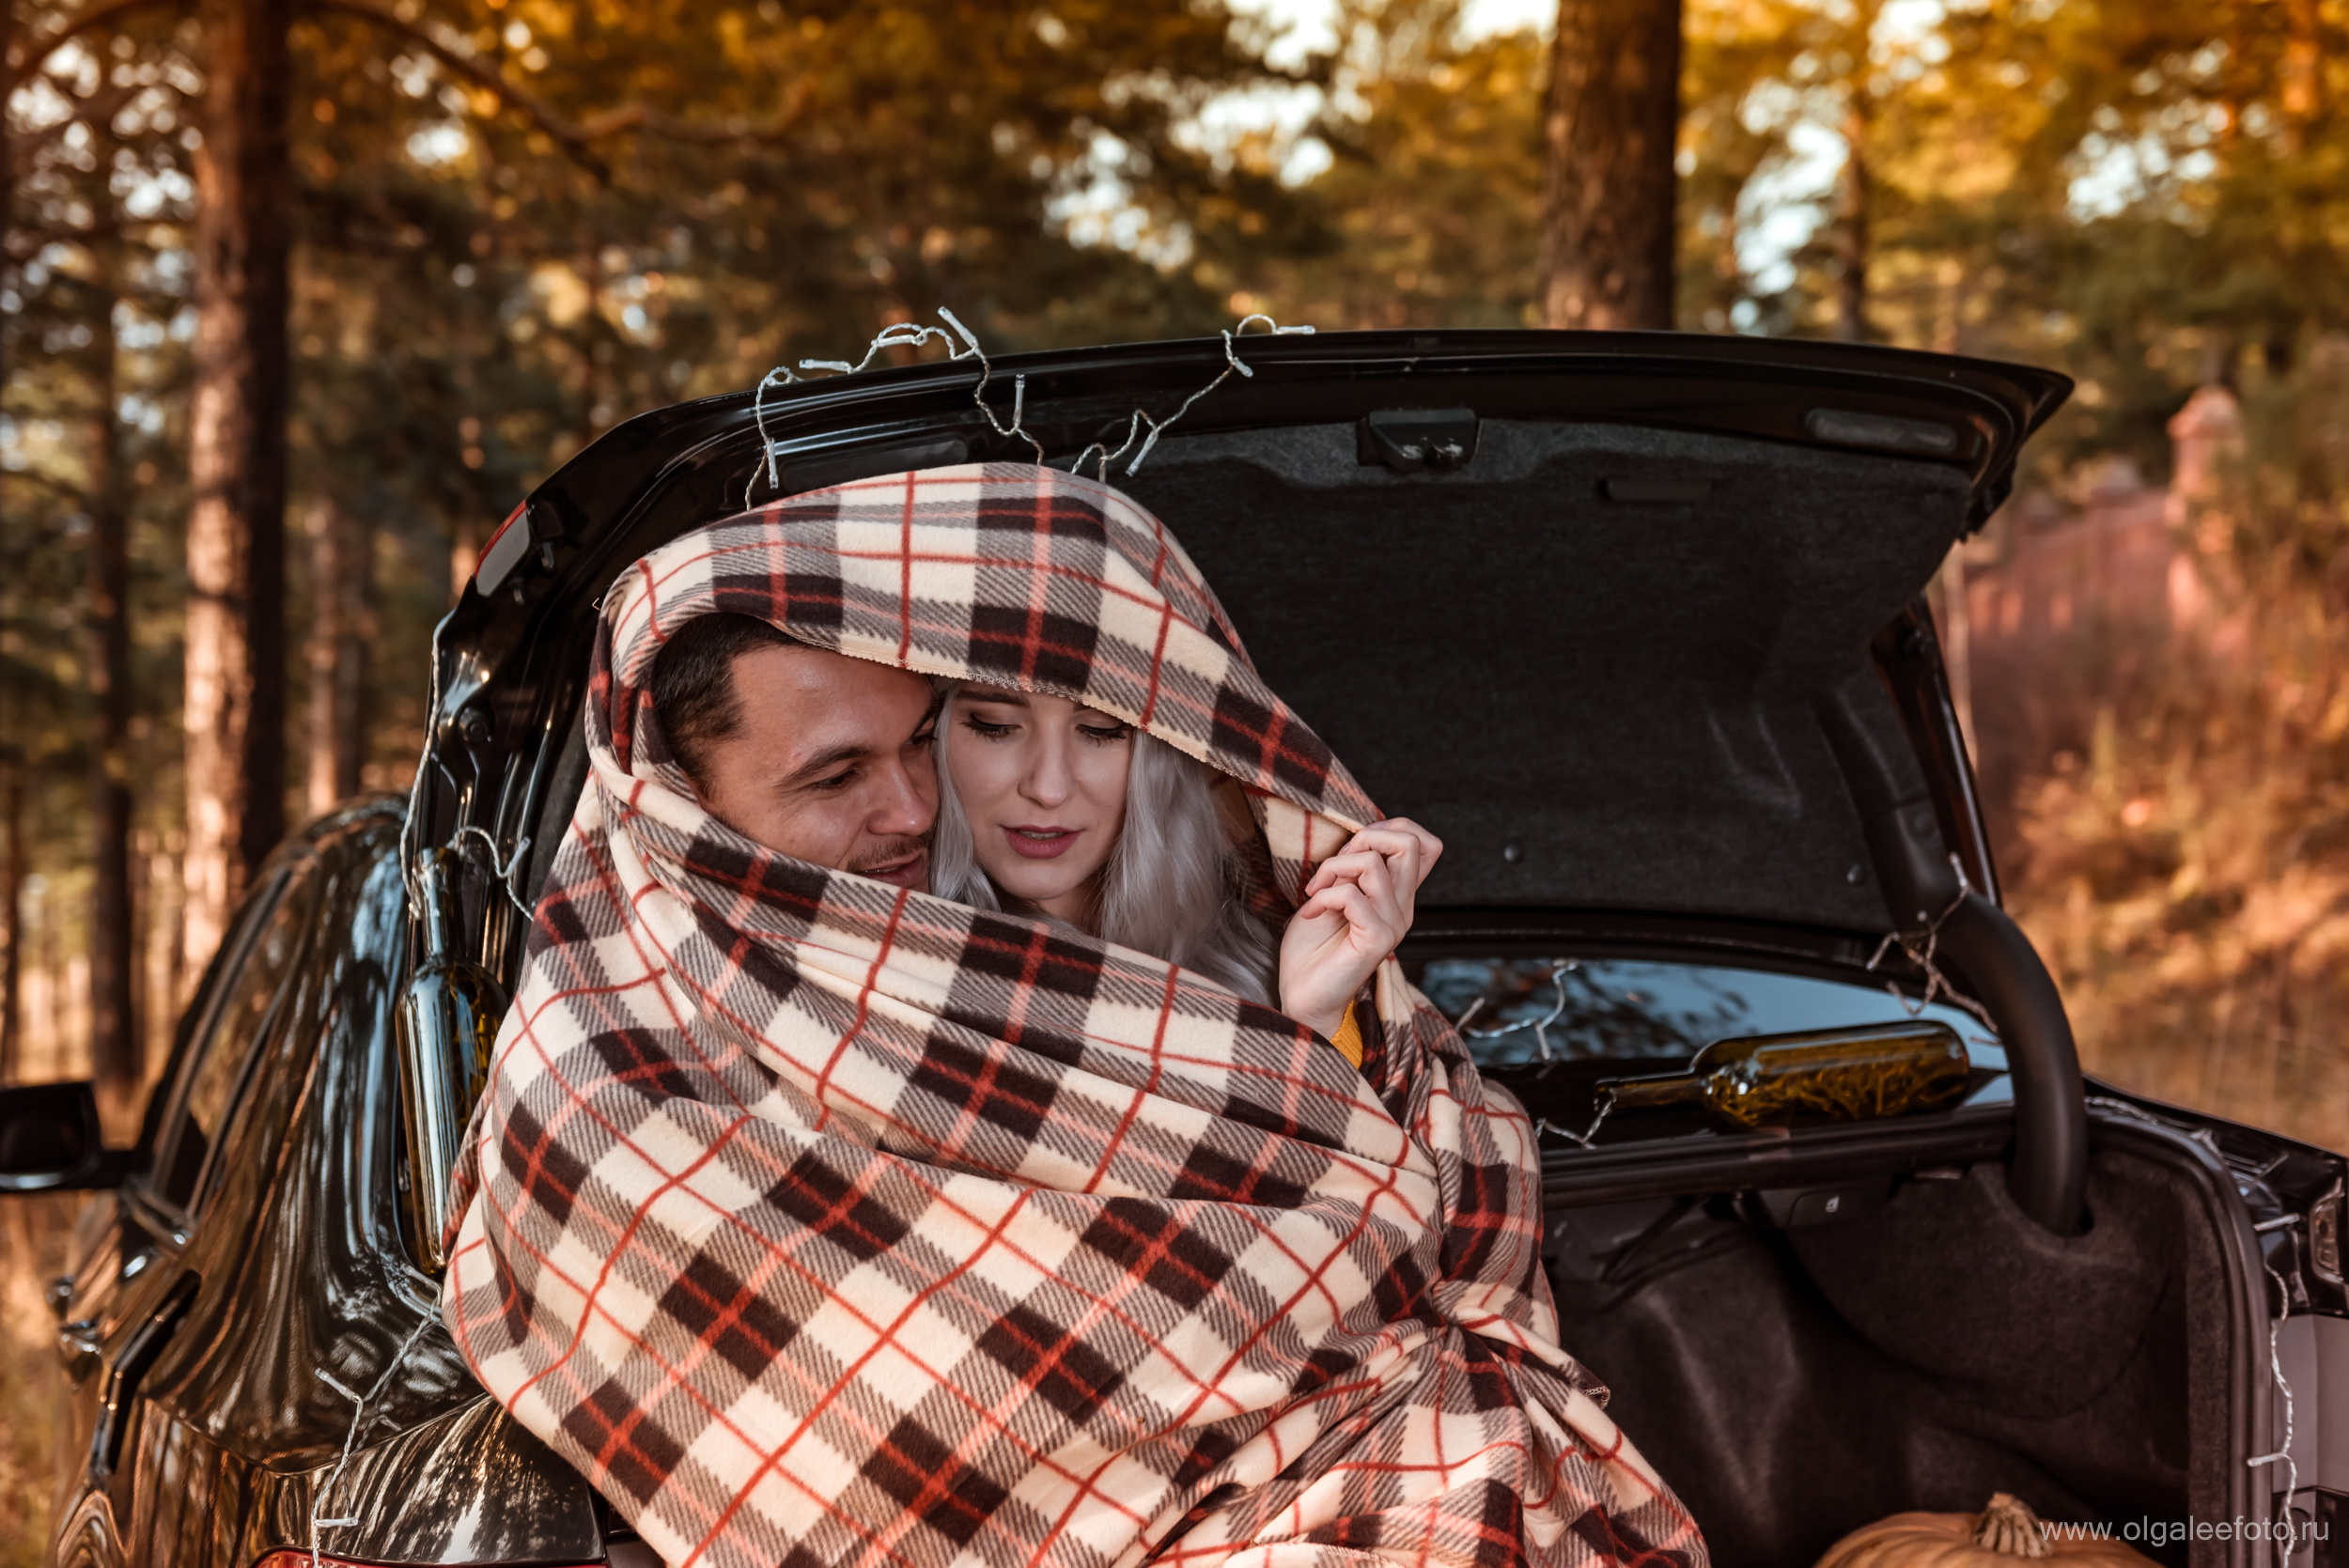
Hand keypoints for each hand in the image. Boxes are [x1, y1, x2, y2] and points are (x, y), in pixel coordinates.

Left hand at [1277, 818, 1443, 1038]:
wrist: (1303, 996)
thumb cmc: (1313, 949)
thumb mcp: (1333, 894)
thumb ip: (1352, 869)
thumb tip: (1360, 837)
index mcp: (1396, 897)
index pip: (1426, 845)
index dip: (1392, 827)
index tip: (1354, 845)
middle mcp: (1402, 908)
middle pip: (1409, 842)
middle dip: (1364, 837)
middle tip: (1334, 866)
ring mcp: (1392, 925)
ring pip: (1373, 863)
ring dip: (1332, 868)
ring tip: (1315, 892)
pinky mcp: (1376, 940)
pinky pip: (1351, 895)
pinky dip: (1323, 895)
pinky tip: (1310, 912)